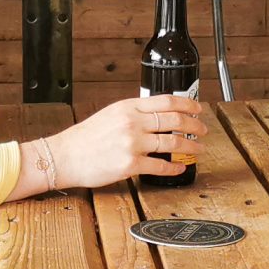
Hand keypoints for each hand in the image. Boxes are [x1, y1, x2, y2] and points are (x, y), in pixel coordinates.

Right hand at [39, 92, 207, 189]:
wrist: (65, 156)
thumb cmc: (85, 138)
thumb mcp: (111, 114)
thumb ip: (133, 113)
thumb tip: (157, 116)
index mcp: (128, 107)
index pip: (166, 101)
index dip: (187, 104)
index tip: (198, 108)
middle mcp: (132, 123)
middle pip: (174, 120)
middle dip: (194, 125)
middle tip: (203, 130)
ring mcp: (132, 144)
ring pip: (171, 143)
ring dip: (190, 147)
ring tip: (198, 149)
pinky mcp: (129, 165)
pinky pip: (160, 166)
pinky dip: (173, 168)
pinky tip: (179, 168)